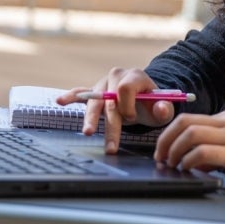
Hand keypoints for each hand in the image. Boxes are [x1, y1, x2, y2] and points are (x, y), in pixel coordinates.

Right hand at [56, 68, 175, 153]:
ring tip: (88, 133)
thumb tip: (161, 108)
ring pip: (94, 102)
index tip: (132, 119)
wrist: (142, 95)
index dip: (128, 106)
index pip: (126, 89)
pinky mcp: (93, 90)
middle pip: (109, 101)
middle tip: (111, 147)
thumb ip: (164, 108)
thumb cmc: (151, 103)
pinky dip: (70, 97)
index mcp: (134, 76)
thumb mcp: (162, 105)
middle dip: (110, 126)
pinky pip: (80, 92)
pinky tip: (60, 101)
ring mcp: (103, 84)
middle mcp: (116, 76)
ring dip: (91, 119)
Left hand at [154, 109, 224, 171]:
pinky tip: (187, 168)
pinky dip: (189, 161)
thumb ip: (210, 145)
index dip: (169, 133)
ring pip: (191, 134)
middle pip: (185, 123)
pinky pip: (202, 152)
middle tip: (161, 157)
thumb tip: (183, 157)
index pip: (188, 118)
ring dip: (175, 151)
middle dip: (166, 140)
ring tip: (173, 164)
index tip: (162, 148)